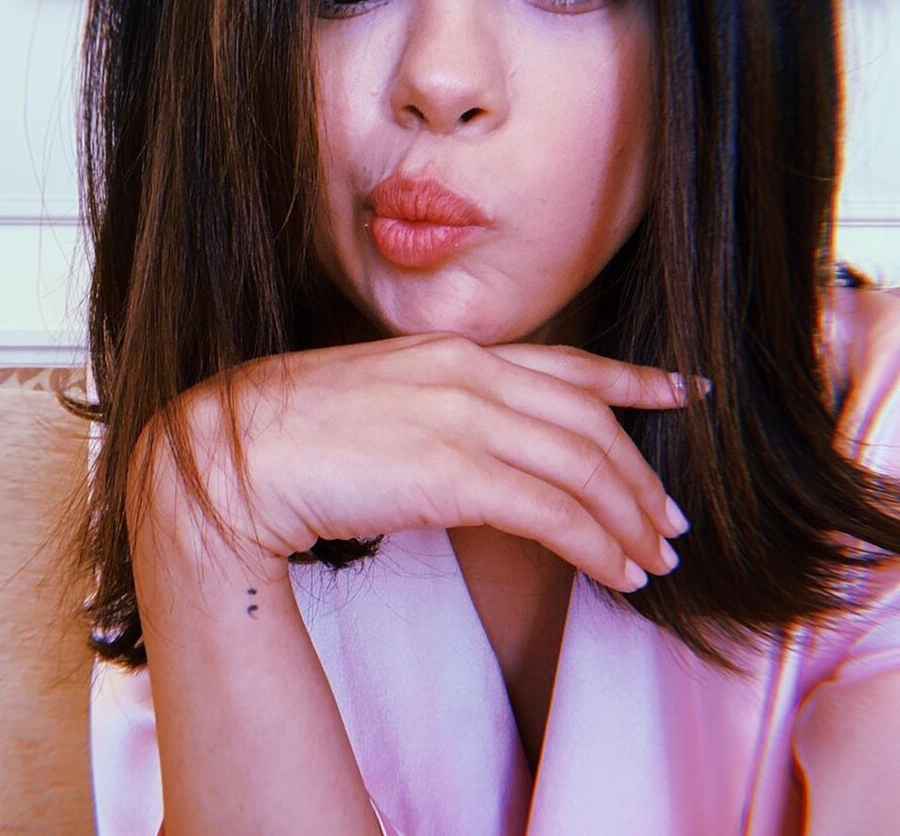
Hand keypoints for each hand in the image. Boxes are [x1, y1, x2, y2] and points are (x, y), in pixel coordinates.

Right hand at [153, 334, 694, 592]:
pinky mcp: (452, 470)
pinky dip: (597, 545)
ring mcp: (463, 417)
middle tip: (671, 522)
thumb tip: (493, 452)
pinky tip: (617, 572)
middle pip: (588, 426)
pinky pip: (552, 512)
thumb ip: (447, 410)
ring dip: (628, 520)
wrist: (240, 451)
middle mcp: (471, 373)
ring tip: (654, 560)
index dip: (635, 381)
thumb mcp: (386, 399)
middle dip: (639, 478)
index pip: (568, 365)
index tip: (683, 391)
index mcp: (456, 352)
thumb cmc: (299, 430)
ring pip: (581, 470)